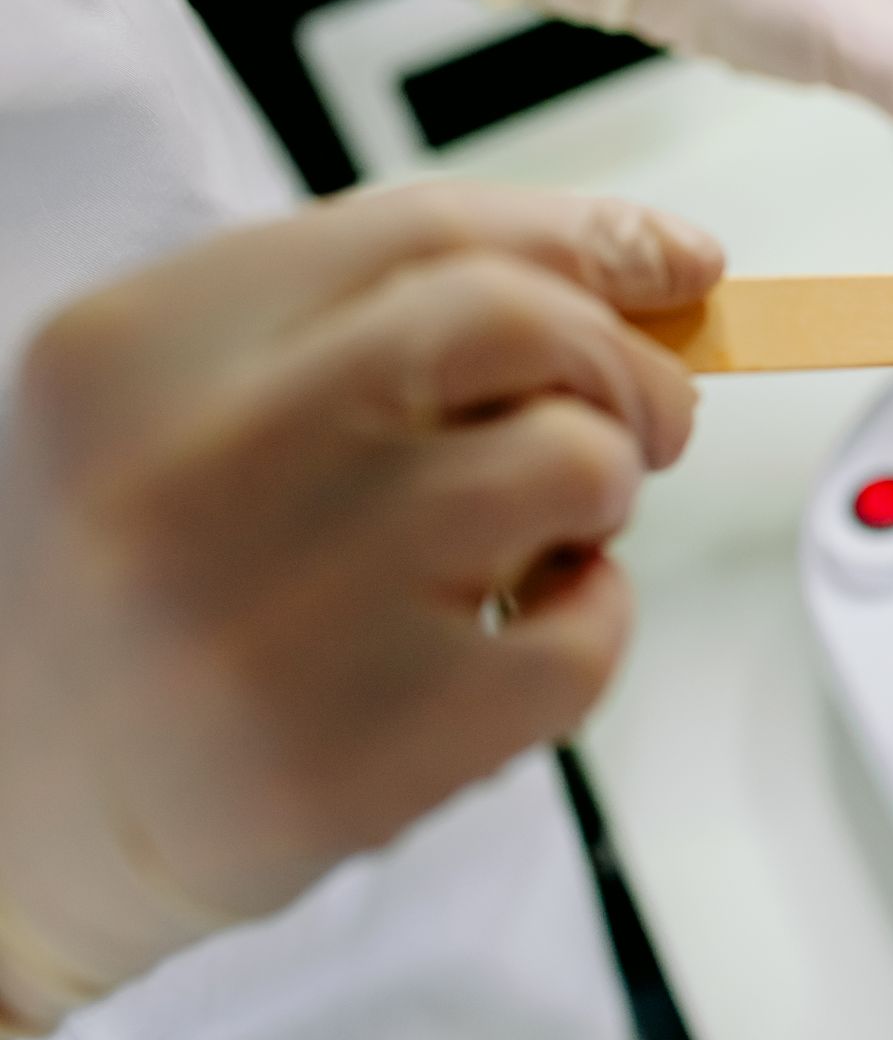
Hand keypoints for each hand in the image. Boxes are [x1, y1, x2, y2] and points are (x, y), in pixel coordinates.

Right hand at [0, 184, 721, 1031]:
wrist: (25, 809)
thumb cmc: (159, 582)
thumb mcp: (210, 402)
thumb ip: (399, 317)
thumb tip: (665, 267)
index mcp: (145, 348)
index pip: (426, 230)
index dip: (589, 238)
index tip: (680, 262)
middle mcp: (201, 469)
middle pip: (511, 323)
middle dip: (621, 360)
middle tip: (640, 416)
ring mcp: (281, 618)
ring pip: (573, 465)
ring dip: (603, 489)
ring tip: (537, 534)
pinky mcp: (364, 755)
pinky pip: (589, 636)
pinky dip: (593, 620)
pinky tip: (511, 634)